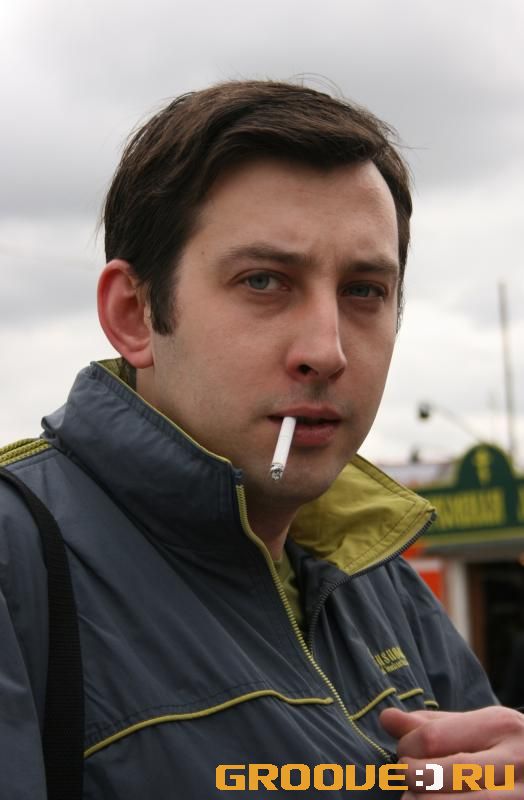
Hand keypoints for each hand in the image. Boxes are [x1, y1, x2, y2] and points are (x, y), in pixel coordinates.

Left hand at [380, 706, 523, 796]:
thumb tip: (386, 718)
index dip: (405, 748)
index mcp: (498, 726)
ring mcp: (517, 797)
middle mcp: (512, 762)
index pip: (431, 738)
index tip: (404, 754)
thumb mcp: (478, 725)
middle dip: (411, 779)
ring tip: (414, 799)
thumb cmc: (506, 746)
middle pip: (438, 776)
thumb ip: (432, 724)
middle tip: (407, 779)